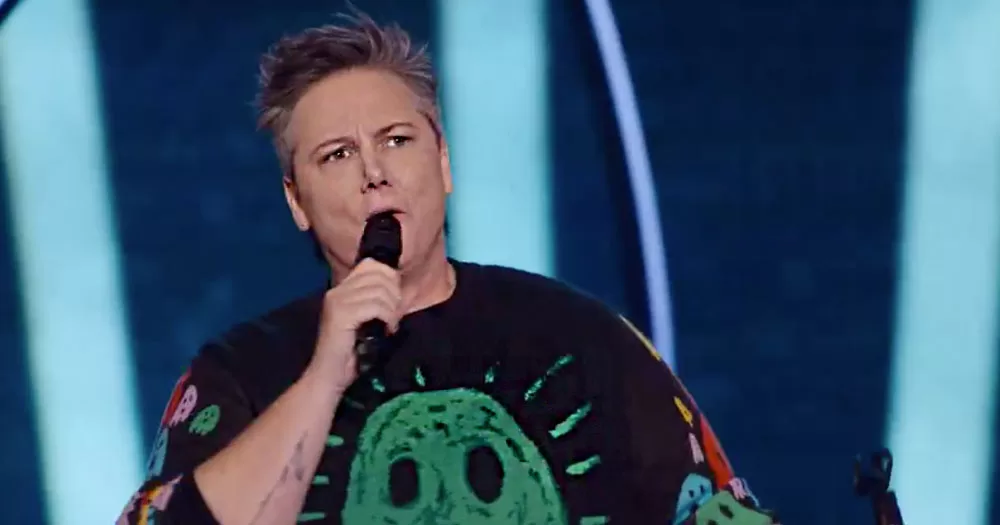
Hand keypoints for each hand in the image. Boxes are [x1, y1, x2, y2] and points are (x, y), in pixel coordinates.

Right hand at [311, 258, 402, 393]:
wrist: (329, 376)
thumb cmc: (351, 352)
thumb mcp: (366, 320)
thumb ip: (376, 301)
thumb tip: (398, 288)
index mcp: (341, 289)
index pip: (371, 265)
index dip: (389, 277)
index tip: (395, 300)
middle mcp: (337, 291)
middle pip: (378, 275)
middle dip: (394, 294)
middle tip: (394, 315)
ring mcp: (337, 301)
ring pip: (380, 291)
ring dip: (392, 309)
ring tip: (390, 325)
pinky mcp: (341, 315)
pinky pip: (376, 306)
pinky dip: (388, 318)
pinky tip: (387, 330)